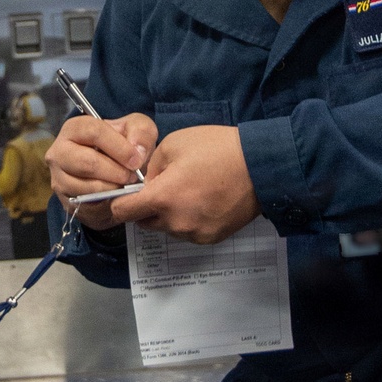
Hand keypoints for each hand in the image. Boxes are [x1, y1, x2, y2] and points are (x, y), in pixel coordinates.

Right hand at [45, 113, 157, 231]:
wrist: (115, 175)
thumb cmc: (123, 146)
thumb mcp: (137, 130)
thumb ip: (141, 132)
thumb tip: (136, 152)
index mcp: (75, 128)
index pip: (94, 132)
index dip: (119, 147)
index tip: (136, 160)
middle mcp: (59, 152)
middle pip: (87, 163)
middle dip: (115, 172)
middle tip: (133, 177)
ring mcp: (59, 178)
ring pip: (86, 187)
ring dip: (112, 189)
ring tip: (126, 186)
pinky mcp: (65, 201)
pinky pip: (87, 206)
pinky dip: (106, 203)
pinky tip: (116, 196)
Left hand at [109, 125, 259, 243]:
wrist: (260, 166)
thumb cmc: (217, 149)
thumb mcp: (173, 144)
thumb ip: (151, 167)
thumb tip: (146, 183)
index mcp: (162, 198)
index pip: (122, 212)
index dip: (120, 201)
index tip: (127, 193)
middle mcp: (175, 222)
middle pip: (145, 222)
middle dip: (148, 207)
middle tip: (167, 186)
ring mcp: (194, 233)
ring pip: (168, 227)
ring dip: (170, 214)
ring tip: (191, 190)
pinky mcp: (211, 238)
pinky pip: (188, 232)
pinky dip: (189, 220)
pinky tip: (204, 200)